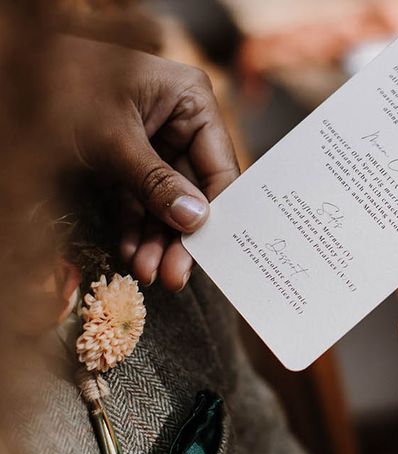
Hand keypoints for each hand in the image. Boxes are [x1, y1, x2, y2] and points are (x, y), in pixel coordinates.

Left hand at [51, 35, 239, 290]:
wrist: (7, 76)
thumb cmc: (65, 85)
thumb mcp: (113, 138)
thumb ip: (156, 182)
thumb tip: (195, 221)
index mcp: (192, 102)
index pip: (219, 167)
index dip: (217, 213)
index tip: (212, 253)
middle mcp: (180, 123)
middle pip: (194, 191)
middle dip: (180, 235)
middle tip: (175, 276)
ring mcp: (154, 143)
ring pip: (166, 202)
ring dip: (156, 240)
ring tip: (146, 271)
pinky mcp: (127, 161)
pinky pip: (139, 201)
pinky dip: (134, 228)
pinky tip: (130, 253)